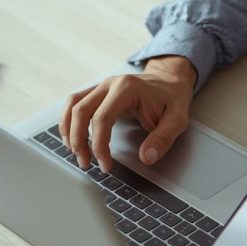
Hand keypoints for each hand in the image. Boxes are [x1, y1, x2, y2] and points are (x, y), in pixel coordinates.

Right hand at [59, 55, 196, 171]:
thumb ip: (163, 138)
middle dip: (78, 140)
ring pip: (73, 105)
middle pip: (81, 111)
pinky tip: (72, 137)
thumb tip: (146, 158)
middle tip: (85, 162)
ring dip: (69, 130)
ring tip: (75, 152)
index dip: (99, 145)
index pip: (102, 118)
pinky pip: (75, 102)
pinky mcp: (99, 91)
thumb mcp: (177, 119)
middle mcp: (110, 84)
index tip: (105, 165)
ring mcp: (102, 86)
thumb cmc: (172, 99)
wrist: (170, 80)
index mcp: (127, 88)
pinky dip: (69, 120)